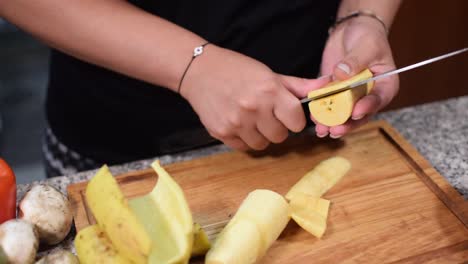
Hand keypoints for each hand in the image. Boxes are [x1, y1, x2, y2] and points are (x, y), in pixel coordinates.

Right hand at [181, 45, 329, 150]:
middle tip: (266, 114)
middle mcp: (254, 108)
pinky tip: (238, 123)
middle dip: (277, 128)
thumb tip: (326, 87)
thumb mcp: (270, 74)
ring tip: (251, 119)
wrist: (199, 71)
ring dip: (260, 135)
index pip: (297, 122)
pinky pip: (243, 147)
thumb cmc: (237, 69)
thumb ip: (298, 86)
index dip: (294, 119)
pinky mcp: (221, 132)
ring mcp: (236, 122)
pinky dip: (244, 139)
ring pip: (262, 145)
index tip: (287, 115)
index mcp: (270, 91)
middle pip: (280, 137)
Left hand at [317, 16, 398, 137]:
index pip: (378, 99)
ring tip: (321, 129)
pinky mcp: (335, 92)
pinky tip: (313, 117)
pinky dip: (321, 111)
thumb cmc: (367, 36)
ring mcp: (351, 95)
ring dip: (331, 122)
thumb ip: (356, 61)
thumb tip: (342, 74)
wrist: (352, 30)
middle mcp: (368, 94)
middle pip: (359, 114)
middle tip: (335, 129)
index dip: (367, 108)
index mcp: (385, 84)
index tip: (355, 112)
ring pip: (343, 114)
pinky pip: (329, 104)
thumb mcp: (366, 46)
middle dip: (346, 124)